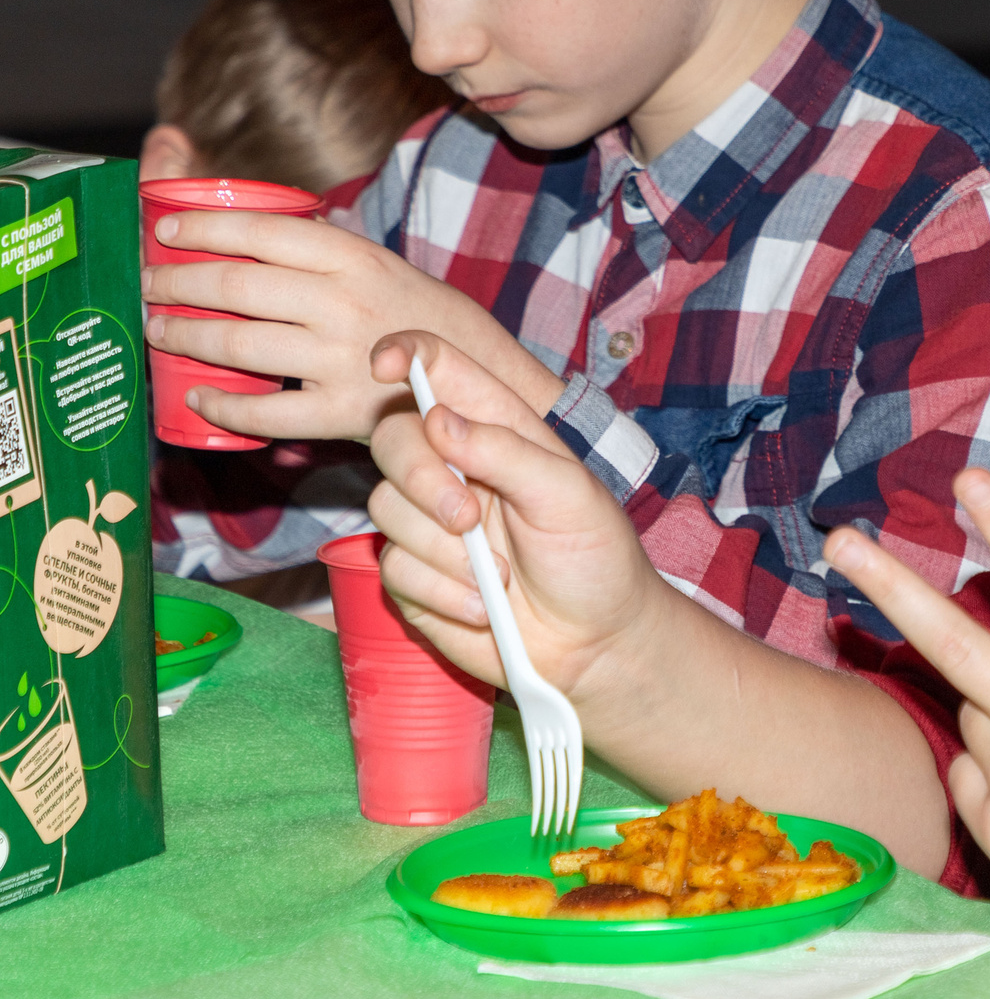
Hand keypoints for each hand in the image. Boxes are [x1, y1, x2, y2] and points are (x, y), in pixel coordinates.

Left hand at [141, 211, 564, 441]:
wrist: (489, 383)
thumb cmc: (428, 322)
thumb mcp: (386, 268)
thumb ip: (328, 251)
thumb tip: (255, 228)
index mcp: (358, 259)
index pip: (265, 232)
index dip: (206, 228)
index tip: (167, 231)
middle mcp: (347, 304)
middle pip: (238, 287)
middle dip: (177, 283)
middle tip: (148, 285)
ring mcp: (343, 360)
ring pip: (239, 344)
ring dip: (186, 336)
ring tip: (160, 331)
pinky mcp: (342, 413)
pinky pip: (264, 412)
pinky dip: (222, 405)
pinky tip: (198, 396)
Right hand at [366, 331, 668, 707]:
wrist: (594, 644)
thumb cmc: (594, 558)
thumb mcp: (569, 495)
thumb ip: (506, 452)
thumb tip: (437, 420)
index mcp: (498, 431)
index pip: (441, 372)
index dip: (408, 355)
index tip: (388, 363)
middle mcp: (455, 468)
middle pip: (392, 439)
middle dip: (421, 477)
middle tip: (468, 518)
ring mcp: (428, 522)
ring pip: (385, 508)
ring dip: (444, 550)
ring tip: (501, 576)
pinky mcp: (412, 575)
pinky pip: (392, 567)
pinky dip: (441, 590)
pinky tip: (484, 605)